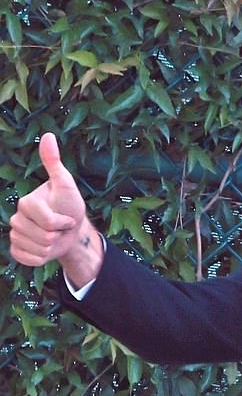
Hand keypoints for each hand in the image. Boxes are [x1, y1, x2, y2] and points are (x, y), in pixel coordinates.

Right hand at [9, 133, 102, 284]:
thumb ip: (54, 163)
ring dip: (53, 248)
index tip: (68, 218)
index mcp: (25, 203)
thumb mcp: (65, 184)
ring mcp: (16, 236)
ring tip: (56, 237)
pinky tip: (46, 249)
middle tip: (62, 228)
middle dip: (59, 235)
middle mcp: (16, 219)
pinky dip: (42, 259)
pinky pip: (29, 260)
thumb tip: (48, 135)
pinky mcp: (18, 251)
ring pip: (38, 250)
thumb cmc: (69, 205)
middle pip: (43, 237)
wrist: (71, 229)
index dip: (63, 222)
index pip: (46, 220)